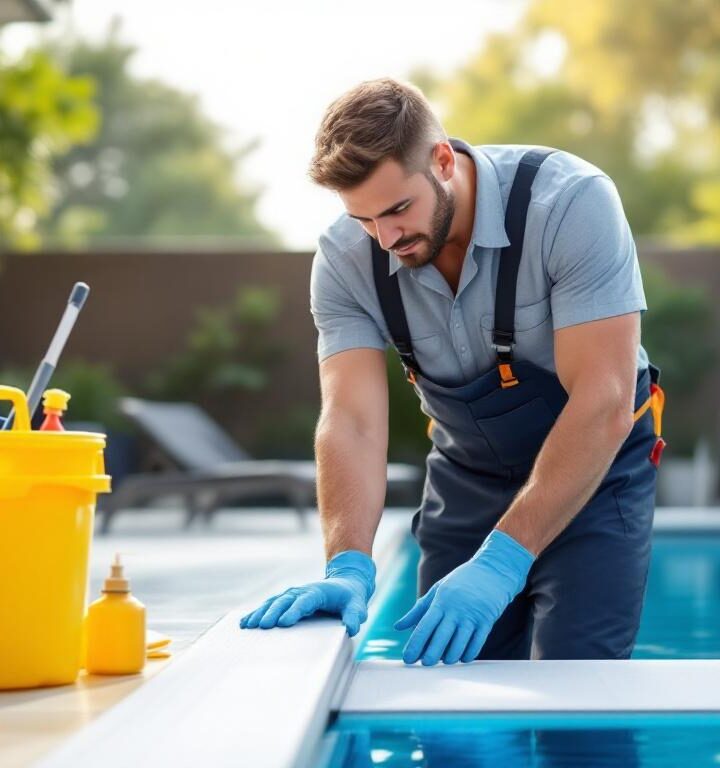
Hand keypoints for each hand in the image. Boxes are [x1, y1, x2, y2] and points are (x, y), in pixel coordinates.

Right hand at [239, 550, 375, 636]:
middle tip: (262, 626)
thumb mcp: (357, 605)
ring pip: (273, 603)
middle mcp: (301, 592)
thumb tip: (352, 627)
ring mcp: (292, 596)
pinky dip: (257, 613)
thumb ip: (354, 615)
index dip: (294, 611)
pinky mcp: (286, 602)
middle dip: (273, 613)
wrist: (344, 584)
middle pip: (284, 602)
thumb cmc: (349, 598)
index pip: (304, 601)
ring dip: (261, 613)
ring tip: (248, 625)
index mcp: (317, 593)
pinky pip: (269, 606)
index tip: (284, 623)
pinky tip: (245, 622)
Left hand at [394, 529, 534, 665]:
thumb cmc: (461, 581)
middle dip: (431, 655)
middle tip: (425, 664)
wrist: (492, 571)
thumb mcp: (437, 590)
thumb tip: (398, 627)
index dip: (415, 645)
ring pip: (458, 645)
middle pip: (440, 639)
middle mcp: (455, 610)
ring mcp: (472, 616)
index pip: (425, 627)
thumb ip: (418, 610)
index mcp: (441, 601)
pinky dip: (468, 654)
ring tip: (444, 660)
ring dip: (450, 657)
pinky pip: (476, 644)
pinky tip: (462, 657)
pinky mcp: (486, 621)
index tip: (408, 658)